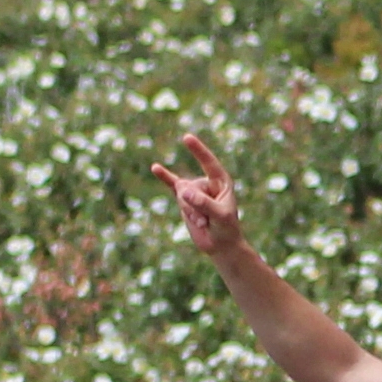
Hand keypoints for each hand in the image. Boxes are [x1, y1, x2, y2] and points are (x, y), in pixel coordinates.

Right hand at [152, 133, 256, 267]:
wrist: (220, 244)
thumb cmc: (226, 229)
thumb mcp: (219, 216)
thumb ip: (204, 203)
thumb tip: (183, 190)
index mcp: (221, 182)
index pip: (209, 163)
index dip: (198, 150)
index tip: (187, 137)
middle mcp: (206, 183)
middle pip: (190, 188)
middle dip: (195, 208)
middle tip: (208, 221)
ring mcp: (193, 190)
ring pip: (181, 196)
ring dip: (189, 213)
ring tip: (202, 223)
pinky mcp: (183, 199)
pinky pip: (171, 185)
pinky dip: (164, 176)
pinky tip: (155, 168)